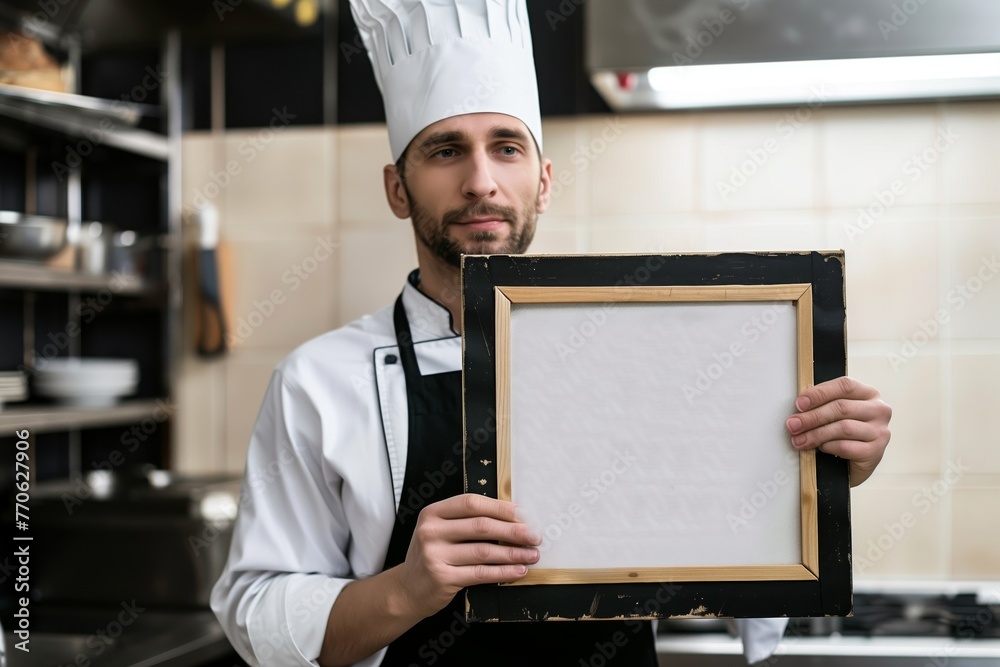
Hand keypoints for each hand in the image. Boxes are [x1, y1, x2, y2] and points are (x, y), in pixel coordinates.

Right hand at [396, 494, 540, 618]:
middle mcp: (431, 531)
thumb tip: (513, 518)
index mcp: (433, 513)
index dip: (500, 508)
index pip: (472, 503)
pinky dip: (504, 572)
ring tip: (532, 554)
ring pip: (484, 551)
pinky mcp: (442, 578)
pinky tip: (518, 571)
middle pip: (481, 526)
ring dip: (513, 553)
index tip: (523, 514)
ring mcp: (434, 555)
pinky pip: (481, 573)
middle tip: (534, 535)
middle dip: (514, 530)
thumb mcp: (441, 531)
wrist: (407, 589)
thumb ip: (467, 521)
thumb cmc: (432, 556)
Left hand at [785, 377, 891, 486]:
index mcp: (868, 393)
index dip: (819, 393)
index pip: (844, 386)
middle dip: (812, 417)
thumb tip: (799, 407)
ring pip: (843, 427)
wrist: (855, 464)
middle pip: (841, 407)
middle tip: (793, 425)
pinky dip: (829, 447)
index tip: (799, 403)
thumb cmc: (844, 433)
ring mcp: (879, 431)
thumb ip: (823, 404)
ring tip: (800, 440)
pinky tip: (821, 448)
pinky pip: (846, 446)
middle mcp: (878, 410)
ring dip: (816, 434)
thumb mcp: (836, 413)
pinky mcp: (876, 451)